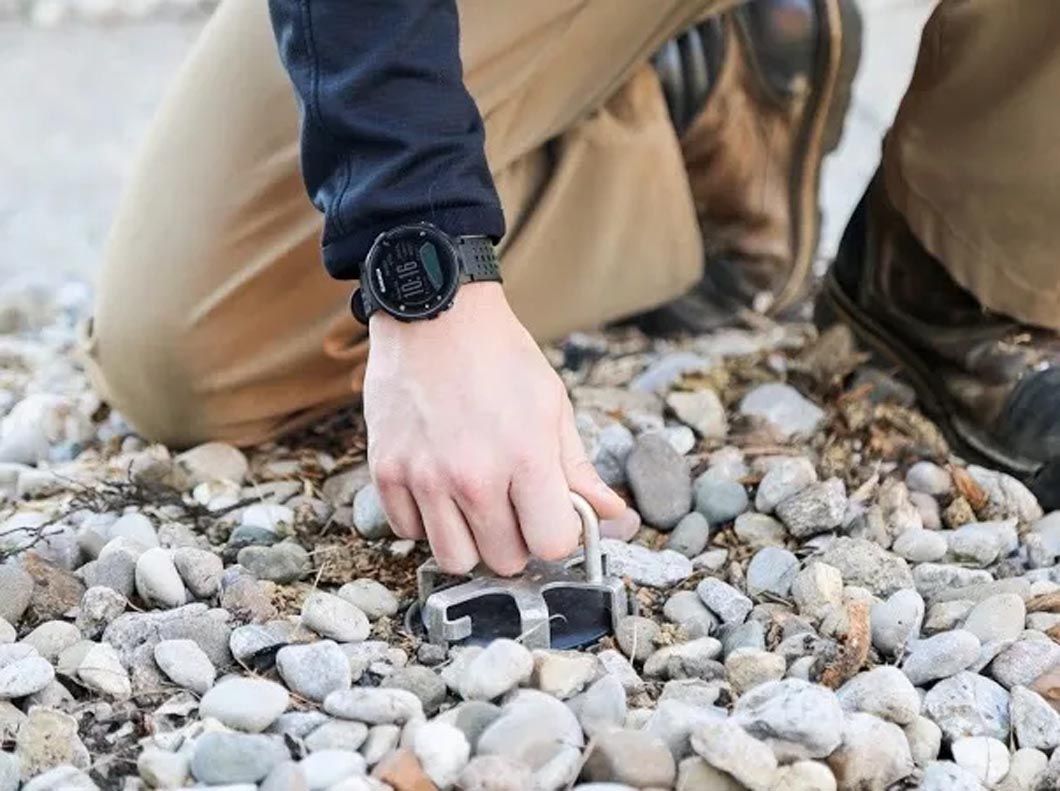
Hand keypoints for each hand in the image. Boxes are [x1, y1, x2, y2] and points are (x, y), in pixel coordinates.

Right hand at [363, 283, 626, 574]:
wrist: (434, 313)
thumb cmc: (498, 355)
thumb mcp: (551, 404)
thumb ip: (577, 469)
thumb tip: (613, 516)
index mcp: (526, 458)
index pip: (552, 544)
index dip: (557, 535)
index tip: (550, 517)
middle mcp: (473, 477)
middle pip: (504, 560)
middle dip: (516, 541)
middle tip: (512, 508)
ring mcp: (425, 477)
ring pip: (453, 560)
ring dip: (470, 542)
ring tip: (474, 507)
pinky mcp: (386, 471)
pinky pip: (407, 532)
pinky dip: (425, 522)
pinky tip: (438, 491)